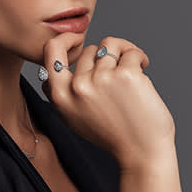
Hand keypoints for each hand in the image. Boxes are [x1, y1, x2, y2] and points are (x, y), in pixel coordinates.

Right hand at [40, 32, 175, 170]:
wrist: (142, 152)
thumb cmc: (111, 135)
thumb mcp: (72, 119)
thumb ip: (59, 96)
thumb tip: (48, 76)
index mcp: (61, 96)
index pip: (51, 51)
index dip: (65, 40)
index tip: (78, 39)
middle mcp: (78, 86)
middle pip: (89, 49)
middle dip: (105, 58)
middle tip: (118, 74)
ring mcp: (101, 79)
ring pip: (110, 45)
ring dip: (124, 53)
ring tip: (133, 68)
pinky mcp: (126, 75)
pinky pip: (131, 52)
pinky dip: (139, 57)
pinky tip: (143, 69)